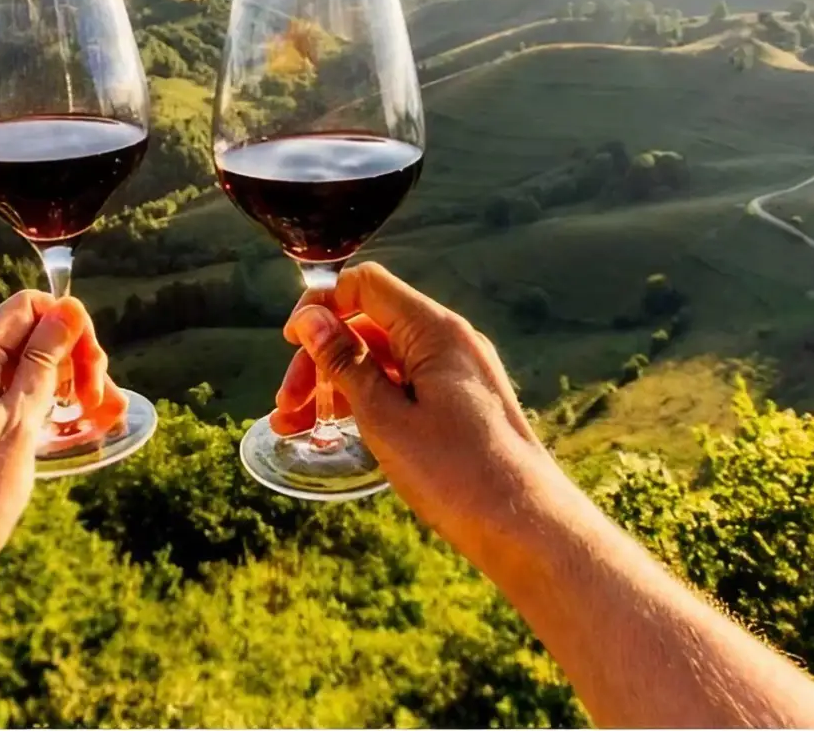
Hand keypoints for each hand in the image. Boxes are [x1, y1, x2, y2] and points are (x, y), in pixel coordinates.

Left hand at [0, 290, 120, 604]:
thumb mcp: (19, 423)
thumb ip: (43, 363)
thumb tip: (67, 309)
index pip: (30, 307)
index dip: (69, 328)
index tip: (91, 372)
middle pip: (35, 334)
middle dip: (75, 359)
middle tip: (96, 402)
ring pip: (33, 368)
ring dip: (71, 385)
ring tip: (102, 418)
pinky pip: (21, 398)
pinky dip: (51, 408)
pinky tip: (81, 430)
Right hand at [270, 262, 556, 573]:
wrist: (527, 528)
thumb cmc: (458, 475)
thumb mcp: (385, 417)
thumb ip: (345, 363)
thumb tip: (312, 319)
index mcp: (435, 331)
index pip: (367, 286)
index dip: (322, 305)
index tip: (290, 341)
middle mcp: (450, 341)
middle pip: (369, 326)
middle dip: (320, 359)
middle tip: (286, 405)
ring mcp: (458, 372)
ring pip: (382, 360)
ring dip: (337, 385)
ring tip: (297, 426)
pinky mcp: (461, 402)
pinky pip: (404, 385)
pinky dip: (368, 401)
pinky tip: (336, 430)